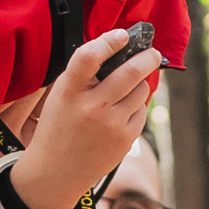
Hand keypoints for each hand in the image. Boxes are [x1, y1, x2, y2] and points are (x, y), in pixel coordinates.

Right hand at [9, 29, 159, 208]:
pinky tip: (119, 115)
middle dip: (148, 58)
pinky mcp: (126, 140)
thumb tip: (121, 50)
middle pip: (131, 72)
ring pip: (141, 90)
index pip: (89, 56)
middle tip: (152, 53)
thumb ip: (84, 75)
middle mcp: (92, 108)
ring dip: (138, 85)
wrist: (56, 173)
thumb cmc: (59, 127)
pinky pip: (141, 111)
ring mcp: (111, 125)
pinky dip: (135, 107)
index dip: (109, 41)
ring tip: (125, 91)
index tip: (122, 35)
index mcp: (69, 92)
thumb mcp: (61, 96)